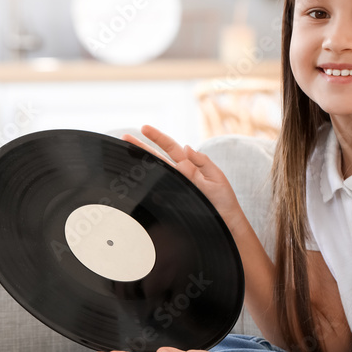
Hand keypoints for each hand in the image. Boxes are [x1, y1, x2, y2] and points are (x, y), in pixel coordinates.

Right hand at [123, 126, 241, 227]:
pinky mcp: (173, 200)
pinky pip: (158, 191)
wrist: (226, 223)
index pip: (171, 147)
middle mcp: (180, 174)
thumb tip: (186, 147)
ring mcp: (176, 187)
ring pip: (156, 172)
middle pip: (158, 157)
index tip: (144, 128)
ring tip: (125, 156)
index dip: (158, 137)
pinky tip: (136, 183)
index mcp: (191, 165)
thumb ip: (201, 163)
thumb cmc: (223, 201)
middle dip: (141, 147)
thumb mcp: (216, 178)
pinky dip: (147, 187)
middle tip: (124, 137)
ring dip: (141, 165)